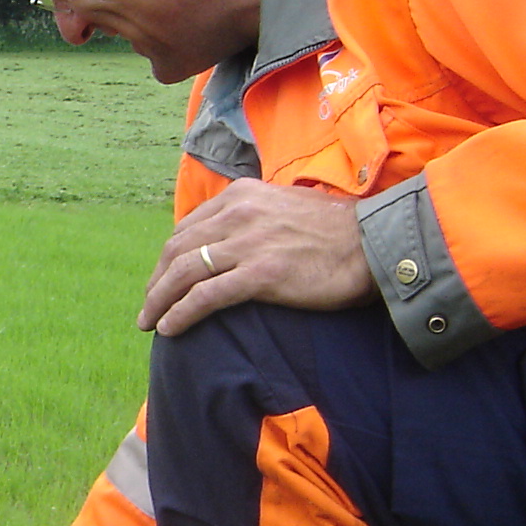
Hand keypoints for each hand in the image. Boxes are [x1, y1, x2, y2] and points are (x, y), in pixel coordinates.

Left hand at [137, 178, 375, 336]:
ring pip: (184, 273)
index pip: (189, 228)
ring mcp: (249, 243)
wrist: (376, 244)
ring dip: (159, 301)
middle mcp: (239, 213)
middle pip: (178, 250)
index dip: (170, 258)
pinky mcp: (261, 274)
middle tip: (148, 307)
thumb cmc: (339, 233)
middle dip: (157, 281)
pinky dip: (181, 314)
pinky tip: (169, 330)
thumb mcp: (288, 207)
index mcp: (243, 195)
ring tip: (149, 323)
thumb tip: (237, 240)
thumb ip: (257, 218)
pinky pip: (205, 297)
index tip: (163, 280)